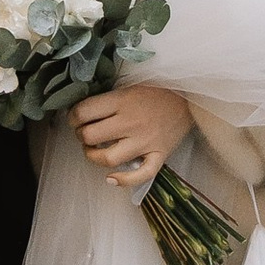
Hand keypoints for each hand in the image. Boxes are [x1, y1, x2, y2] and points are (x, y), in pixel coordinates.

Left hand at [74, 83, 192, 197]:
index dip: (72, 116)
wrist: (191, 97)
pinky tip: (111, 178)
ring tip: (93, 150)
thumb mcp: (130, 84)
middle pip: (90, 136)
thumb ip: (108, 97)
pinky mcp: (159, 155)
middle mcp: (131, 123)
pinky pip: (140, 175)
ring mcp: (145, 142)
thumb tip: (82, 109)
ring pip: (108, 158)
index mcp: (122, 101)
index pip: (83, 112)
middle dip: (81, 135)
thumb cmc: (157, 88)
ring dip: (93, 156)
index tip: (75, 118)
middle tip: (84, 132)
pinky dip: (123, 180)